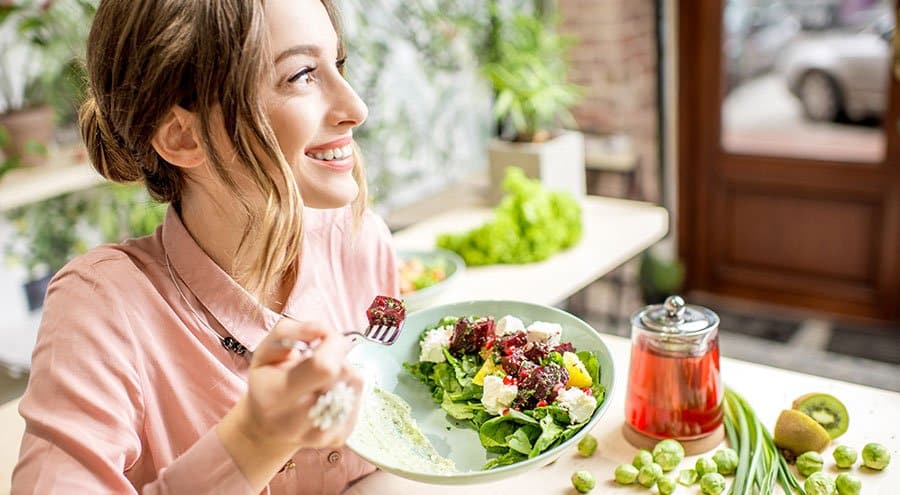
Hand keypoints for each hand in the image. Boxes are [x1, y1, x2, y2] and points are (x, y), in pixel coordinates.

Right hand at [217, 319, 363, 489]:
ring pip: (355, 384)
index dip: (332, 344)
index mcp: (275, 396)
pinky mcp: (339, 438)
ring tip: (322, 377)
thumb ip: (291, 331)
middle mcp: (297, 422)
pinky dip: (348, 388)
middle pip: (344, 373)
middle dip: (337, 356)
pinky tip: (329, 392)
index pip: (324, 366)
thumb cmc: (267, 382)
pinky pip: (359, 398)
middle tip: (320, 359)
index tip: (323, 339)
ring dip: (344, 371)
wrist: (267, 428)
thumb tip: (325, 330)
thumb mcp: (265, 350)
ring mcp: (321, 435)